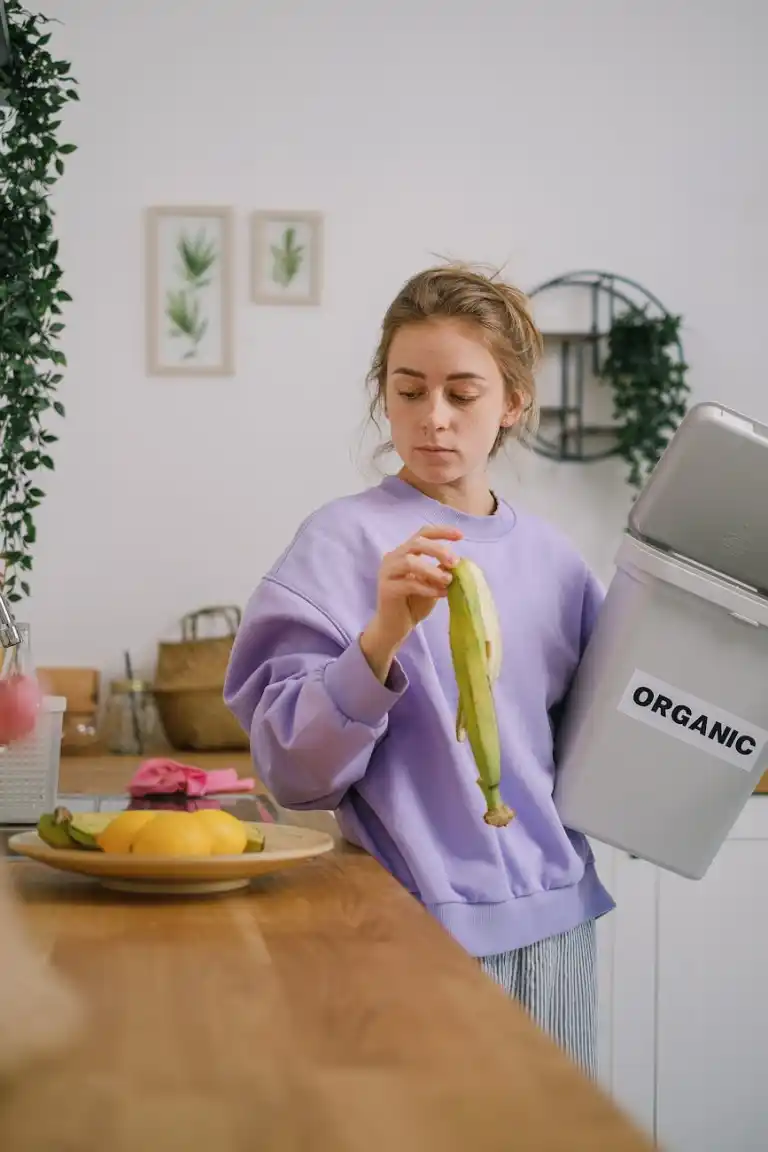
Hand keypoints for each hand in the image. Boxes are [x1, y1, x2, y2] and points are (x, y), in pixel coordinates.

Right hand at [360, 525, 462, 680]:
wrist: (394, 628)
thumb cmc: (413, 604)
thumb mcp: (432, 583)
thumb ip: (441, 570)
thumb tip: (458, 562)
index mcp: (404, 553)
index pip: (422, 533)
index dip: (441, 532)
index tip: (460, 535)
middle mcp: (393, 558)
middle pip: (416, 543)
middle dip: (438, 549)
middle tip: (455, 561)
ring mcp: (387, 572)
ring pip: (410, 561)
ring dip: (432, 569)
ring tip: (448, 580)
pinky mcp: (387, 589)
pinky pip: (409, 583)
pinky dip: (427, 587)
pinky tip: (440, 594)